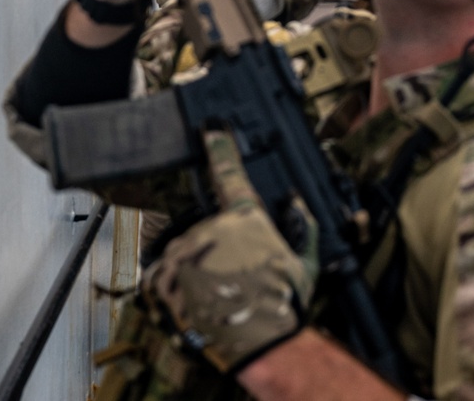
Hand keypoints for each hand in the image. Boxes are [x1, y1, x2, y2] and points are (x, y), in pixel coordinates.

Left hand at [143, 129, 317, 372]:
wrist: (263, 345)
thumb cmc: (285, 304)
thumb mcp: (307, 260)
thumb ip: (302, 223)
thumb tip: (296, 199)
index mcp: (246, 218)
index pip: (229, 172)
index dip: (219, 147)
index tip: (210, 129)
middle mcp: (212, 227)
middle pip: (208, 228)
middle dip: (217, 249)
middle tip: (235, 277)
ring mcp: (186, 252)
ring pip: (187, 251)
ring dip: (198, 269)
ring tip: (219, 295)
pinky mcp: (166, 278)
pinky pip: (168, 275)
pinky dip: (179, 287)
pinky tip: (199, 301)